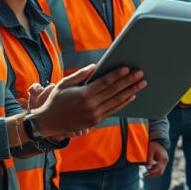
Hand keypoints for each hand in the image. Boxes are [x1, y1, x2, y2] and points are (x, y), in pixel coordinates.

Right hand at [32, 64, 146, 135]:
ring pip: (117, 101)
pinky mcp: (96, 121)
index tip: (127, 68)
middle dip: (129, 82)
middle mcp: (91, 105)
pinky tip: (131, 96)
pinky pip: (113, 110)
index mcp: (83, 94)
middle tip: (141, 74)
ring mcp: (94, 115)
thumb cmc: (56, 100)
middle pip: (114, 91)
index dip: (117, 75)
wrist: (48, 123)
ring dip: (131, 92)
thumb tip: (95, 66)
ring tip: (142, 84)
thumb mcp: (64, 84)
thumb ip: (80, 75)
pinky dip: (123, 103)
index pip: (104, 83)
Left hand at [144, 141, 168, 178]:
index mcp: (163, 158)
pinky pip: (160, 168)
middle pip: (160, 172)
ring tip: (145, 173)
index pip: (158, 169)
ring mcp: (165, 161)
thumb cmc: (154, 145)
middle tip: (144, 175)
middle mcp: (165, 161)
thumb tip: (147, 169)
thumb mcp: (150, 151)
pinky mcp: (163, 161)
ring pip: (160, 171)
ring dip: (153, 173)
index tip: (145, 174)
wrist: (159, 140)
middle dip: (152, 175)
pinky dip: (154, 170)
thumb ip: (150, 160)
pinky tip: (149, 170)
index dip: (151, 173)